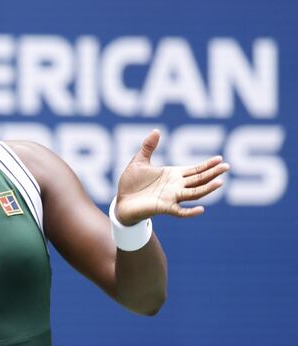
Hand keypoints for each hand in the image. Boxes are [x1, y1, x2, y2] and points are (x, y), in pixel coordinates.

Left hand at [115, 129, 229, 224]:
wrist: (120, 201)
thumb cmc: (131, 183)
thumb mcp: (139, 162)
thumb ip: (148, 147)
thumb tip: (156, 130)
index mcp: (173, 175)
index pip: (195, 170)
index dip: (207, 165)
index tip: (220, 159)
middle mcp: (176, 186)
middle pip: (199, 180)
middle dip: (212, 173)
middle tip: (227, 167)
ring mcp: (171, 198)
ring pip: (194, 194)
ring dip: (207, 189)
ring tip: (220, 182)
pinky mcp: (163, 208)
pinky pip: (180, 212)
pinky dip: (190, 212)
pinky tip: (201, 209)